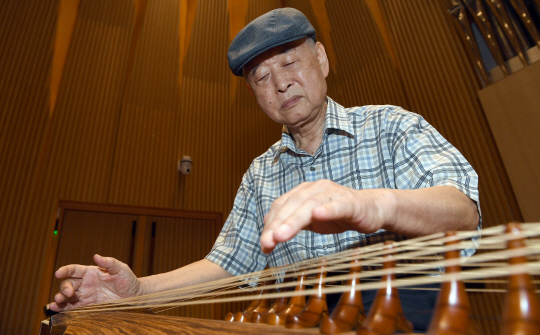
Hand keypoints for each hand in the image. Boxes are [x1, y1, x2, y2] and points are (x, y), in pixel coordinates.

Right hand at [48, 254, 140, 311]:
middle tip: (69, 293)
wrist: (133, 295)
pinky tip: (55, 308)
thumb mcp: (120, 268)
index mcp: (91, 272)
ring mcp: (86, 295)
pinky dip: (63, 308)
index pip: (74, 270)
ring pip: (68, 296)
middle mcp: (86, 284)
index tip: (58, 273)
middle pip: (69, 284)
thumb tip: (96, 256)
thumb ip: (109, 262)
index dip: (65, 270)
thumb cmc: (127, 279)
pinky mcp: (87, 306)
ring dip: (60, 298)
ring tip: (57, 302)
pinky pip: (73, 307)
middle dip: (65, 288)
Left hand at [260, 180, 392, 252]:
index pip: (281, 205)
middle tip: (267, 243)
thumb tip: (270, 229)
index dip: (270, 223)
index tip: (263, 244)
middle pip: (292, 205)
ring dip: (293, 220)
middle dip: (277, 225)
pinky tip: (317, 215)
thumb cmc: (340, 214)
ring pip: (309, 206)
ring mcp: (333, 194)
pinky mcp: (350, 203)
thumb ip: (293, 222)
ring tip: (281, 236)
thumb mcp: (313, 220)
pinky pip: (337, 205)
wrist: (373, 209)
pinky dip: (326, 210)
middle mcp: (316, 189)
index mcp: (304, 192)